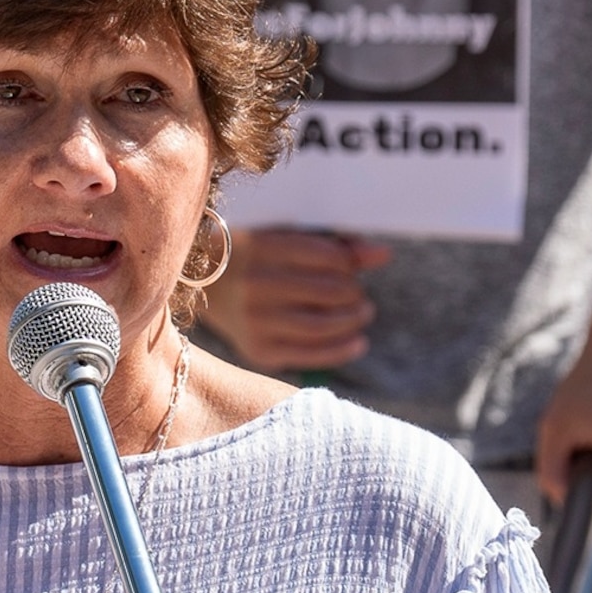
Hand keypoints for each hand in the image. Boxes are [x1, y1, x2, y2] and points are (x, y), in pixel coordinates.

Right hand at [207, 228, 390, 371]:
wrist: (207, 287)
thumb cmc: (260, 255)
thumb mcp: (288, 237)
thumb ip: (334, 243)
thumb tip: (383, 255)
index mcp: (261, 247)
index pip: (327, 256)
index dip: (350, 263)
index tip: (351, 266)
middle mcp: (255, 285)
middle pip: (329, 291)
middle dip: (353, 292)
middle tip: (356, 292)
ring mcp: (254, 321)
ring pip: (323, 325)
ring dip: (354, 319)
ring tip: (362, 312)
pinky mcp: (258, 351)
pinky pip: (311, 355)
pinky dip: (343, 349)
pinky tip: (358, 341)